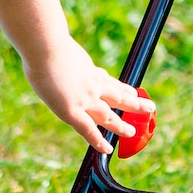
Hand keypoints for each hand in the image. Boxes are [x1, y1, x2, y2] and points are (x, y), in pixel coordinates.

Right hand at [26, 42, 155, 153]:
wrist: (46, 48)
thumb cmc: (44, 44)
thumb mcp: (60, 47)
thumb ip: (60, 55)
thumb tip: (46, 54)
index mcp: (88, 69)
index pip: (108, 81)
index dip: (121, 87)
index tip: (131, 91)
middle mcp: (92, 85)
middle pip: (118, 96)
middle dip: (133, 103)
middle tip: (148, 107)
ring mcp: (85, 100)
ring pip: (109, 115)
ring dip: (121, 125)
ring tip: (132, 131)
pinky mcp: (73, 112)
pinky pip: (88, 130)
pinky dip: (98, 141)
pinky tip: (106, 149)